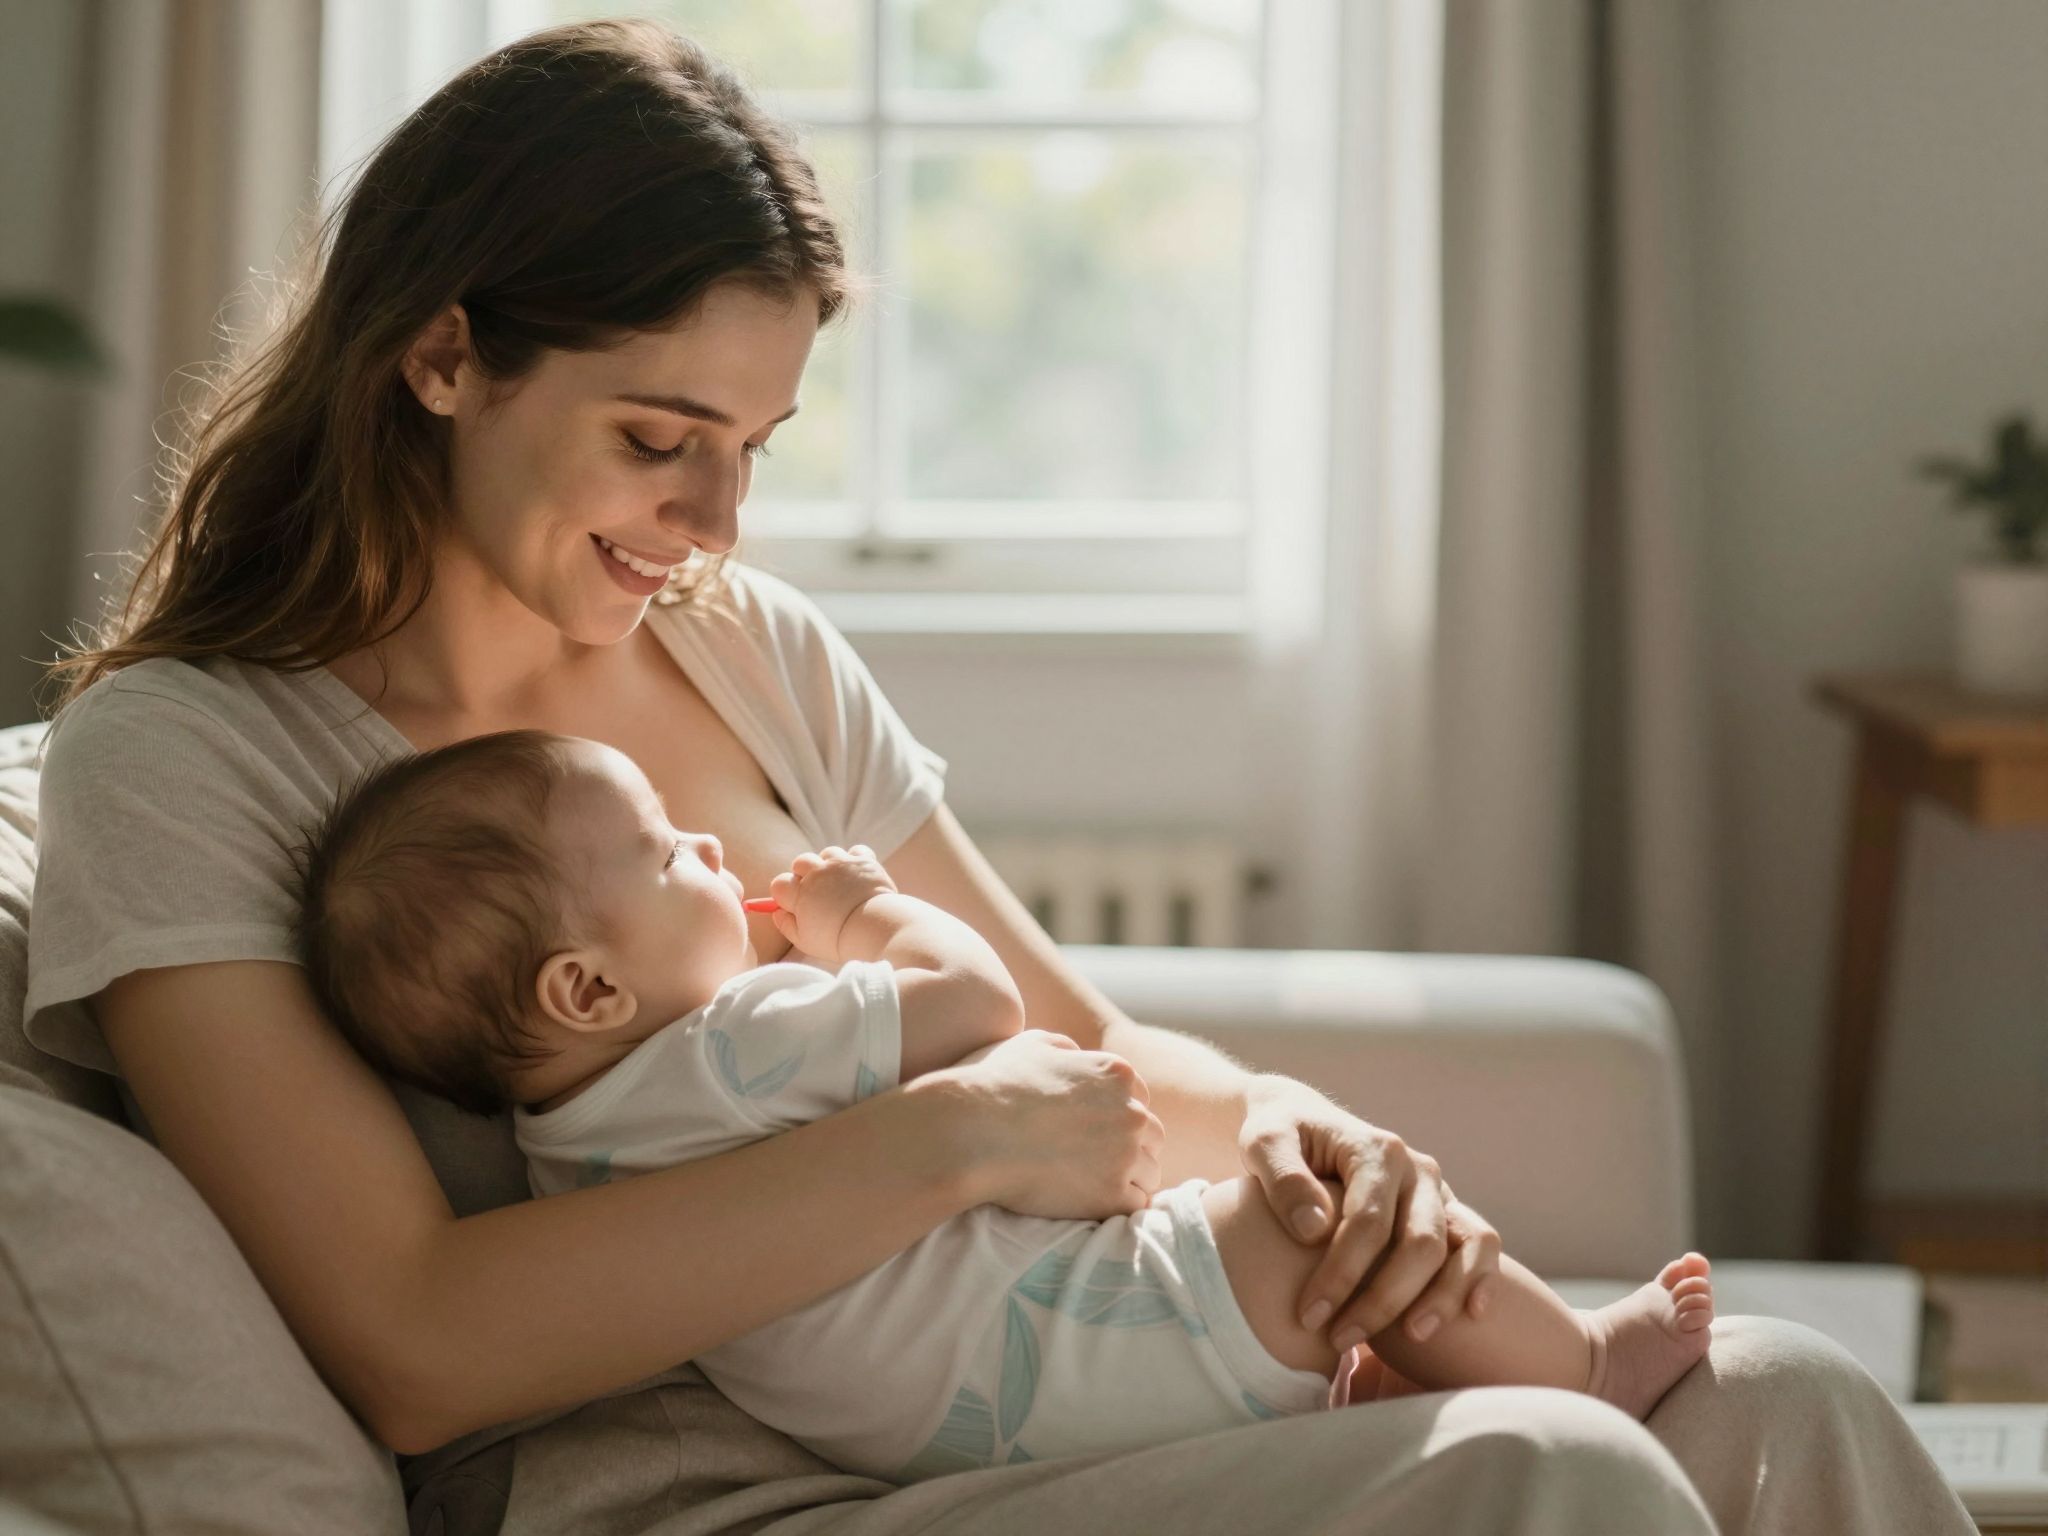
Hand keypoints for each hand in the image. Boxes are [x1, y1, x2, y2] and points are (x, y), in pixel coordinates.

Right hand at [766, 845, 895, 960]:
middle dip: (804, 874)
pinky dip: (855, 860)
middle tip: (816, 891)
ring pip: (828, 854)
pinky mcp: (863, 861)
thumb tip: (777, 912)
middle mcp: (817, 872)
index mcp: (800, 892)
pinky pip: (855, 851)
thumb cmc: (837, 939)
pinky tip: (857, 874)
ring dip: (830, 865)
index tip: (795, 903)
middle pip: (801, 862)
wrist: (872, 928)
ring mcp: (841, 864)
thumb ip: (786, 925)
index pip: (779, 883)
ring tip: (839, 883)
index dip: (785, 894)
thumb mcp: (804, 941)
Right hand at [938, 1030, 1164, 1219]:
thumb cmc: (996, 1085)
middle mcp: (1131, 1110)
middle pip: (1152, 1136)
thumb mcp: (1033, 1044)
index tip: (1095, 1133)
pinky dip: (1118, 1206)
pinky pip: (1136, 1206)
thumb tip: (1076, 1056)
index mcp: (1117, 1073)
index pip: (1140, 1099)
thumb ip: (1066, 1048)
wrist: (974, 1132)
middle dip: (1131, 1149)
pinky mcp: (1113, 1194)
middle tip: (1097, 1163)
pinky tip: (1092, 1204)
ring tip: (1093, 1186)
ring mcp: (1126, 1154)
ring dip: (1128, 1180)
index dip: (1118, 1117)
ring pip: (1149, 1173)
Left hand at [1239, 1076, 1502, 1351]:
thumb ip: (1283, 1179)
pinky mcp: (1446, 1212)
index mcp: (1376, 1150)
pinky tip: (1471, 1316)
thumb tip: (1315, 1230)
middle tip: (1340, 1339)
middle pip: (1420, 1242)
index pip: (1368, 1223)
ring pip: (1464, 1245)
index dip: (1341, 1274)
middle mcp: (1417, 1170)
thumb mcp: (1264, 1143)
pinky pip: (1481, 1243)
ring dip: (1441, 1297)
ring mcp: (1436, 1192)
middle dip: (1383, 1299)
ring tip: (1411, 1337)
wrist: (1304, 1123)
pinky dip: (1482, 1278)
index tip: (1308, 1316)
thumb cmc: (1280, 1136)